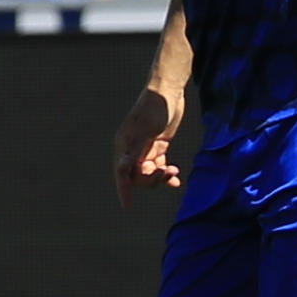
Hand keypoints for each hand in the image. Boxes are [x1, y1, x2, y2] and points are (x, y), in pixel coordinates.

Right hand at [114, 85, 183, 209]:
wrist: (168, 90)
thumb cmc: (154, 108)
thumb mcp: (144, 132)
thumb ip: (133, 152)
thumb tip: (121, 169)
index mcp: (124, 145)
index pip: (122, 173)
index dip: (123, 190)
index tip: (127, 206)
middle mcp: (132, 148)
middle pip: (137, 176)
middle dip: (151, 179)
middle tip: (166, 173)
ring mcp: (146, 147)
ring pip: (150, 172)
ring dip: (161, 176)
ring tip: (174, 173)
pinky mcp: (159, 145)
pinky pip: (160, 165)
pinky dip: (167, 173)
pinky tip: (176, 177)